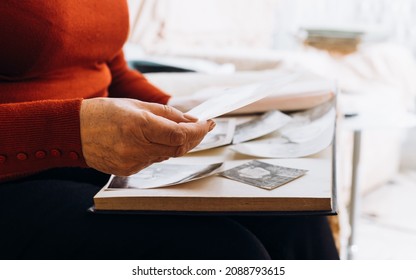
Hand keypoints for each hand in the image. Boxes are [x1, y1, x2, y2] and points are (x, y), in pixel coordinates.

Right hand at [80, 98, 214, 175]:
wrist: (74, 131)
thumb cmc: (103, 113)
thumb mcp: (137, 105)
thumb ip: (168, 114)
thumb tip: (191, 121)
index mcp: (139, 125)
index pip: (180, 134)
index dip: (198, 131)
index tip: (208, 124)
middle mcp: (136, 147)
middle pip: (178, 148)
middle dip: (193, 138)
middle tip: (201, 128)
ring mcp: (132, 162)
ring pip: (167, 155)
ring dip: (177, 143)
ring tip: (177, 131)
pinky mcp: (128, 171)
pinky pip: (153, 161)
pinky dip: (160, 151)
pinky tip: (154, 141)